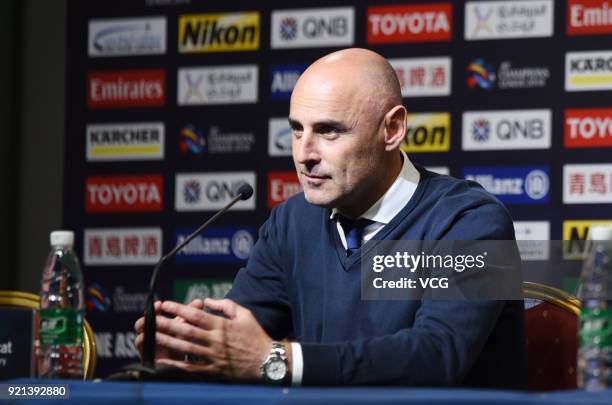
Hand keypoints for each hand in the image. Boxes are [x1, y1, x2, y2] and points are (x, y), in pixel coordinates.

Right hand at [134, 299, 204, 360]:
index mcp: (159, 323)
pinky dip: (143, 342)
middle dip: (147, 318)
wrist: (180, 363)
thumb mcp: (186, 326)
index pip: (154, 312)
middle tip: (153, 316)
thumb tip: (199, 301)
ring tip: (150, 327)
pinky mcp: (146, 354)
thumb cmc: (182, 341)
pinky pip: (141, 348)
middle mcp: (150, 332)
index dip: (155, 308)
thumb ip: (191, 314)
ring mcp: (146, 343)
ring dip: (145, 330)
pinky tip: (147, 339)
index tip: (160, 304)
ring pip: (140, 335)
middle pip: (143, 322)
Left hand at [152, 299, 287, 382]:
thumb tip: (207, 300)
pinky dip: (177, 365)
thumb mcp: (244, 314)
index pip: (196, 315)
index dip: (179, 309)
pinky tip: (164, 361)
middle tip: (151, 320)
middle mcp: (216, 340)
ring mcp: (214, 356)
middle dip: (167, 324)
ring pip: (186, 348)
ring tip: (152, 337)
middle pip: (187, 330)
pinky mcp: (214, 370)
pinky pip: (192, 367)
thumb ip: (225, 305)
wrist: (268, 361)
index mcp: (222, 325)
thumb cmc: (256, 336)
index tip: (165, 305)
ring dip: (167, 342)